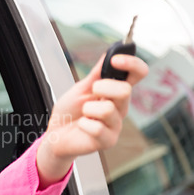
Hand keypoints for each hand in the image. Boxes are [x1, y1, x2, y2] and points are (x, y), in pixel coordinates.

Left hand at [36, 54, 148, 188]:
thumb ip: (96, 73)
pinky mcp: (108, 141)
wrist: (55, 134)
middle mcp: (120, 108)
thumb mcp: (81, 88)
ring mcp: (116, 125)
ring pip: (108, 109)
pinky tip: (81, 127)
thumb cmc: (69, 112)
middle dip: (102, 88)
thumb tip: (110, 53)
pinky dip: (83, 124)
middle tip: (91, 94)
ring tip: (84, 115)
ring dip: (88, 109)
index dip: (132, 64)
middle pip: (125, 90)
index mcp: (116, 92)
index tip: (115, 59)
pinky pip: (96, 127)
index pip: (138, 74)